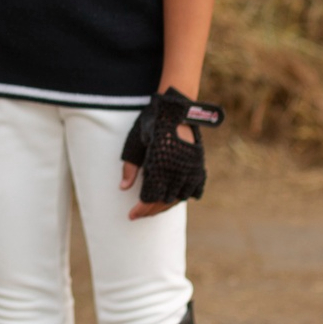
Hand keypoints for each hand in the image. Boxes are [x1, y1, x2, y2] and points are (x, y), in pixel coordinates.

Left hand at [118, 89, 224, 219]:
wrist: (176, 108)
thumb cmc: (151, 123)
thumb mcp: (135, 142)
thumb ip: (130, 167)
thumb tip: (123, 188)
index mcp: (160, 165)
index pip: (151, 197)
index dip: (141, 209)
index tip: (131, 215)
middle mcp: (178, 171)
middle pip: (164, 201)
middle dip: (150, 210)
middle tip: (138, 214)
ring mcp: (191, 169)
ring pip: (179, 198)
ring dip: (165, 205)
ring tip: (153, 209)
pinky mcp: (199, 166)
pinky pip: (193, 189)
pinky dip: (181, 197)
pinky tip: (172, 198)